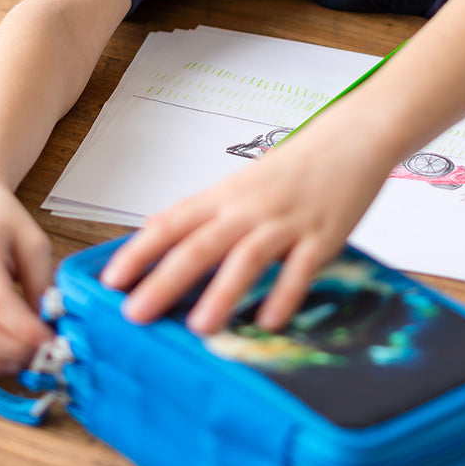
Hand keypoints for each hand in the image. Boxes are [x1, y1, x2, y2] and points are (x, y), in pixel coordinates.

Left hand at [99, 108, 389, 333]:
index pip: (173, 223)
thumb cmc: (296, 166)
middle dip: (165, 281)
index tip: (110, 281)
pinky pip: (302, 268)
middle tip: (135, 314)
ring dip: (221, 292)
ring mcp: (287, 222)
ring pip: (247, 257)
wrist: (353, 138)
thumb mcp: (241, 184)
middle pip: (201, 245)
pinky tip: (268, 322)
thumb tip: (154, 229)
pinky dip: (285, 294)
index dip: (140, 252)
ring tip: (199, 327)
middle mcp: (250, 208)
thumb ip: (202, 211)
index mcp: (226, 196)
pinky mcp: (324, 235)